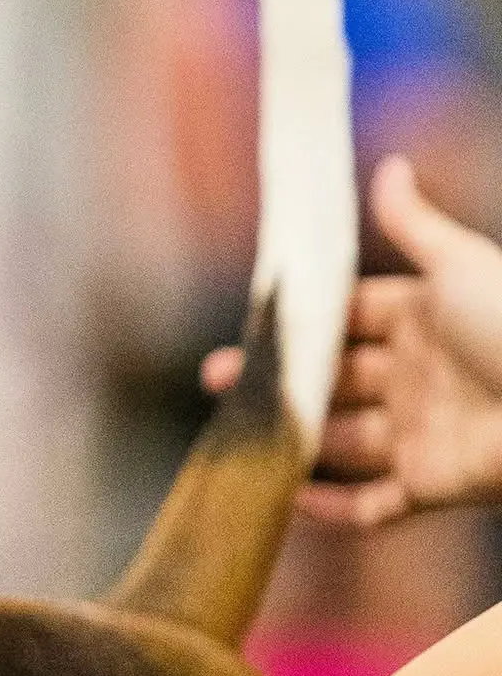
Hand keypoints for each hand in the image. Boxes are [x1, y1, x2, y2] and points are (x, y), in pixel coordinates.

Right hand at [204, 155, 501, 525]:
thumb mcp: (457, 265)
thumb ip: (413, 223)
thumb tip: (387, 165)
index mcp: (426, 322)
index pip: (350, 320)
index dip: (302, 324)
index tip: (248, 328)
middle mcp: (419, 379)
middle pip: (334, 382)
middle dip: (278, 383)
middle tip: (217, 382)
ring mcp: (423, 435)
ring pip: (340, 443)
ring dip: (291, 442)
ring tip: (235, 436)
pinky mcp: (430, 487)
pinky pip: (370, 507)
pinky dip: (327, 510)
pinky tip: (283, 497)